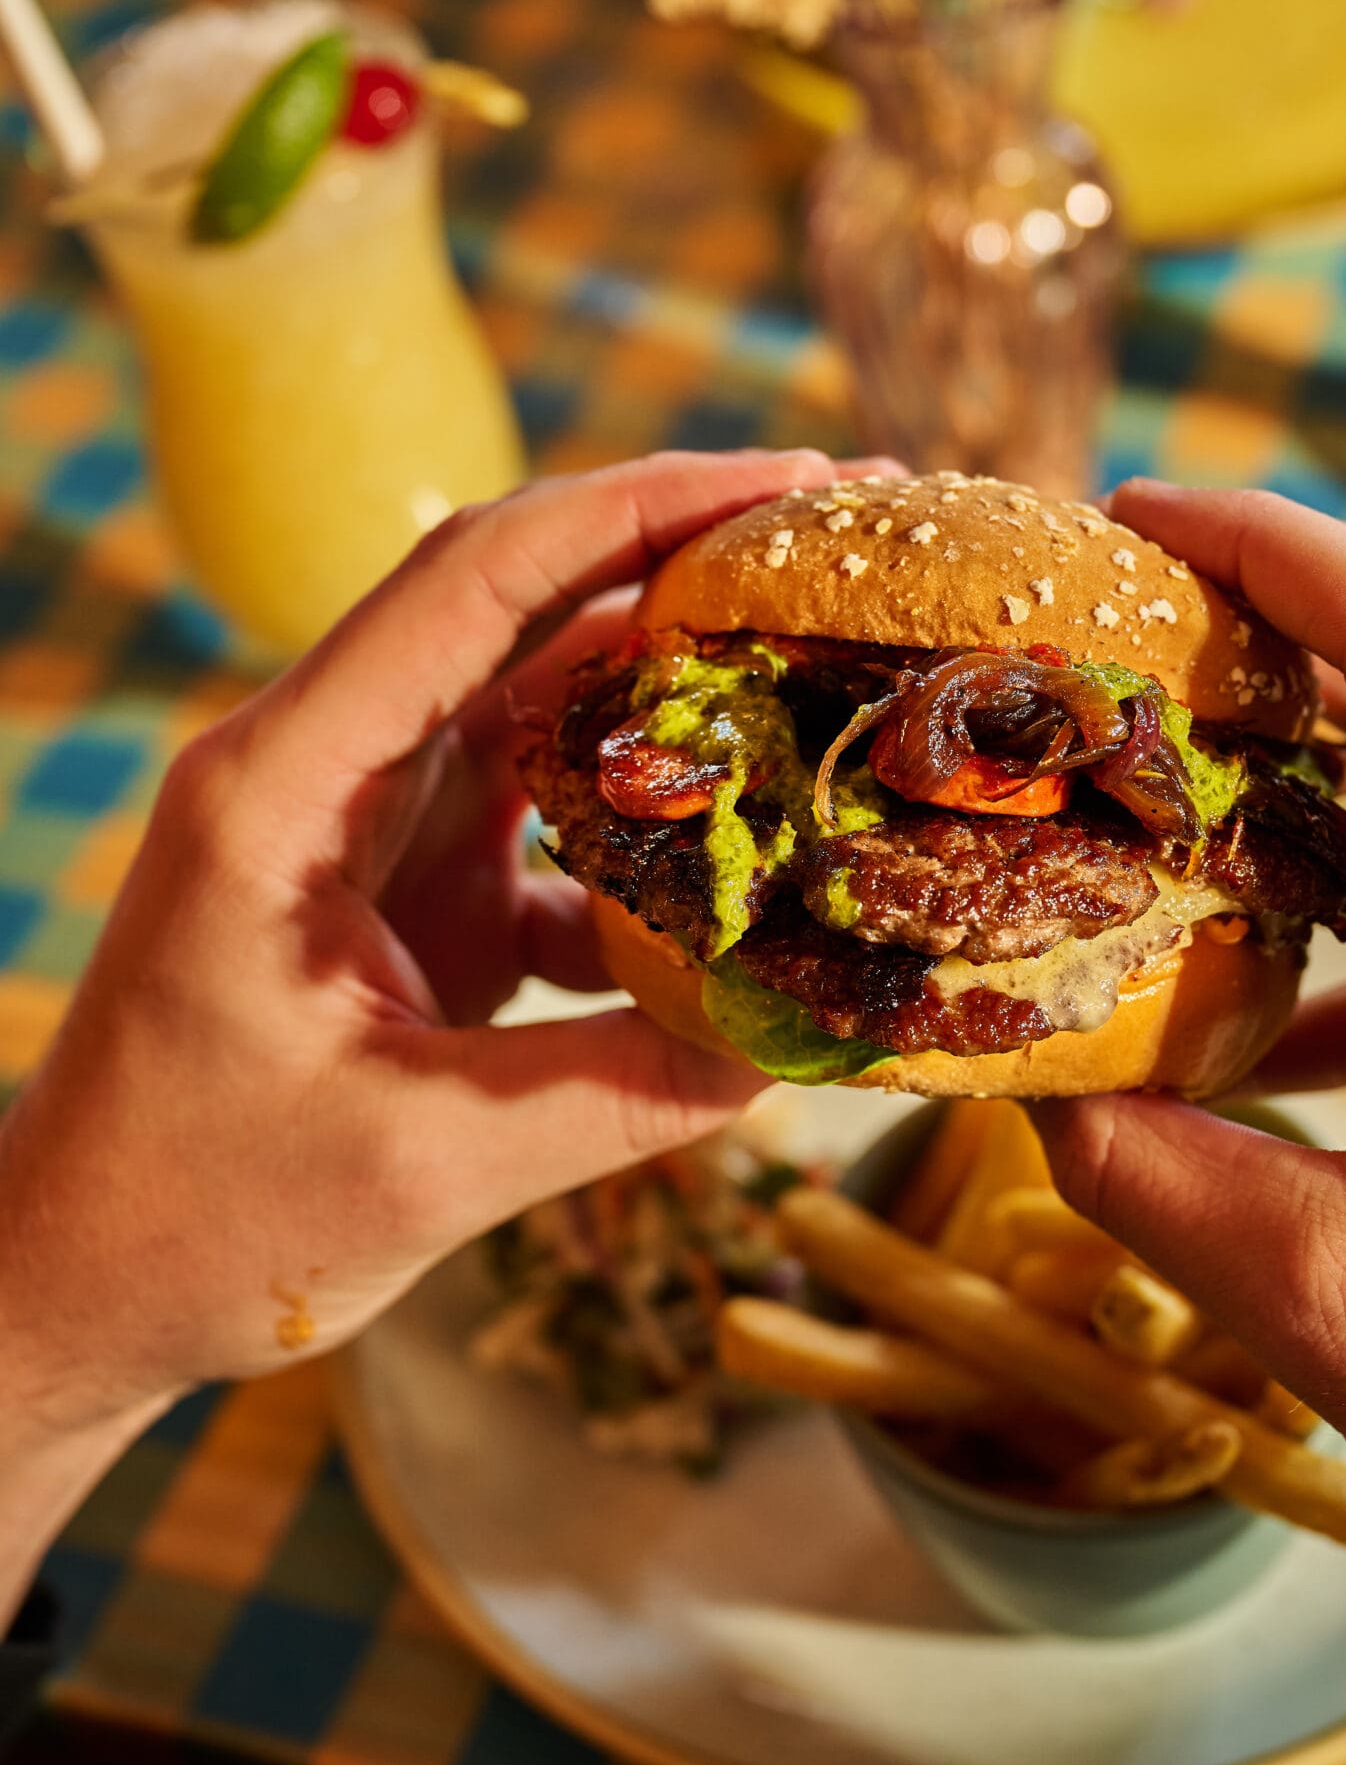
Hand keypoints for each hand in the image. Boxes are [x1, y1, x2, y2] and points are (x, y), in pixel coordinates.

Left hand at [0, 450, 843, 1496]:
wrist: (81, 1284)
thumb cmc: (195, 1219)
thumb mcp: (422, 1164)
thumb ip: (614, 1095)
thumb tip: (797, 1048)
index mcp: (284, 785)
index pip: (473, 581)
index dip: (636, 511)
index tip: (787, 480)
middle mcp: (320, 769)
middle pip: (516, 603)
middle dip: (680, 554)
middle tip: (844, 531)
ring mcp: (362, 823)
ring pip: (540, 702)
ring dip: (677, 686)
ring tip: (826, 663)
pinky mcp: (400, 890)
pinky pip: (542, 819)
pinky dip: (643, 840)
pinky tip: (741, 881)